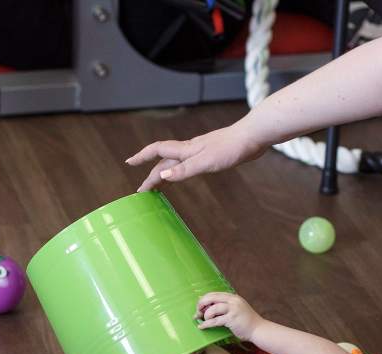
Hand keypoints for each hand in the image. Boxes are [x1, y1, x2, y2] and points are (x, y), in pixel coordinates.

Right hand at [126, 120, 265, 191]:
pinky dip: (180, 171)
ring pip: (176, 163)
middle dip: (151, 173)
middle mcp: (190, 149)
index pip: (157, 151)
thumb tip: (162, 177)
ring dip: (165, 173)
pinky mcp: (212, 155)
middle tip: (143, 190)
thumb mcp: (206, 162)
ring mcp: (201, 152)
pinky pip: (189, 164)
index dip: (142, 157)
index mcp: (186, 150)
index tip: (129, 163)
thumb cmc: (231, 148)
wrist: (253, 136)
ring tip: (158, 185)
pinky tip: (185, 173)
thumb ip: (185, 170)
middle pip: (165, 161)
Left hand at [196, 292, 263, 340]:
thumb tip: (208, 306)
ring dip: (205, 316)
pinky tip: (201, 326)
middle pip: (211, 298)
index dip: (204, 300)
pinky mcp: (232, 319)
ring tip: (203, 320)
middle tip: (197, 313)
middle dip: (201, 305)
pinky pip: (215, 321)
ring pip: (212, 309)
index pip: (214, 294)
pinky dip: (206, 324)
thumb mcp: (237, 309)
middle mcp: (233, 300)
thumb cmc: (246, 321)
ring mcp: (233, 309)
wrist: (258, 329)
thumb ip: (225, 306)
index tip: (199, 307)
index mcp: (233, 297)